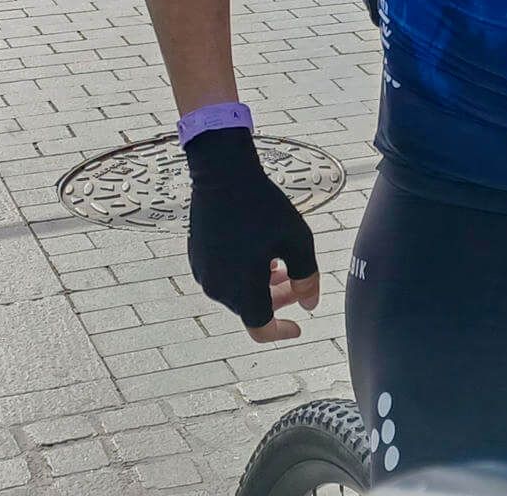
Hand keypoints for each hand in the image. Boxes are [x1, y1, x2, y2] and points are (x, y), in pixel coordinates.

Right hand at [184, 128, 319, 340]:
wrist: (223, 175)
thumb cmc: (264, 207)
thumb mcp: (297, 241)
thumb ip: (307, 278)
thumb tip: (310, 304)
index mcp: (242, 289)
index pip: (261, 328)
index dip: (281, 332)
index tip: (299, 326)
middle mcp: (217, 288)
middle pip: (250, 307)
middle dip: (277, 299)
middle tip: (296, 279)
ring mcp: (203, 272)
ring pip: (237, 291)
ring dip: (260, 284)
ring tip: (278, 261)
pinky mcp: (196, 257)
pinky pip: (224, 276)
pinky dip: (243, 273)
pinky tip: (257, 250)